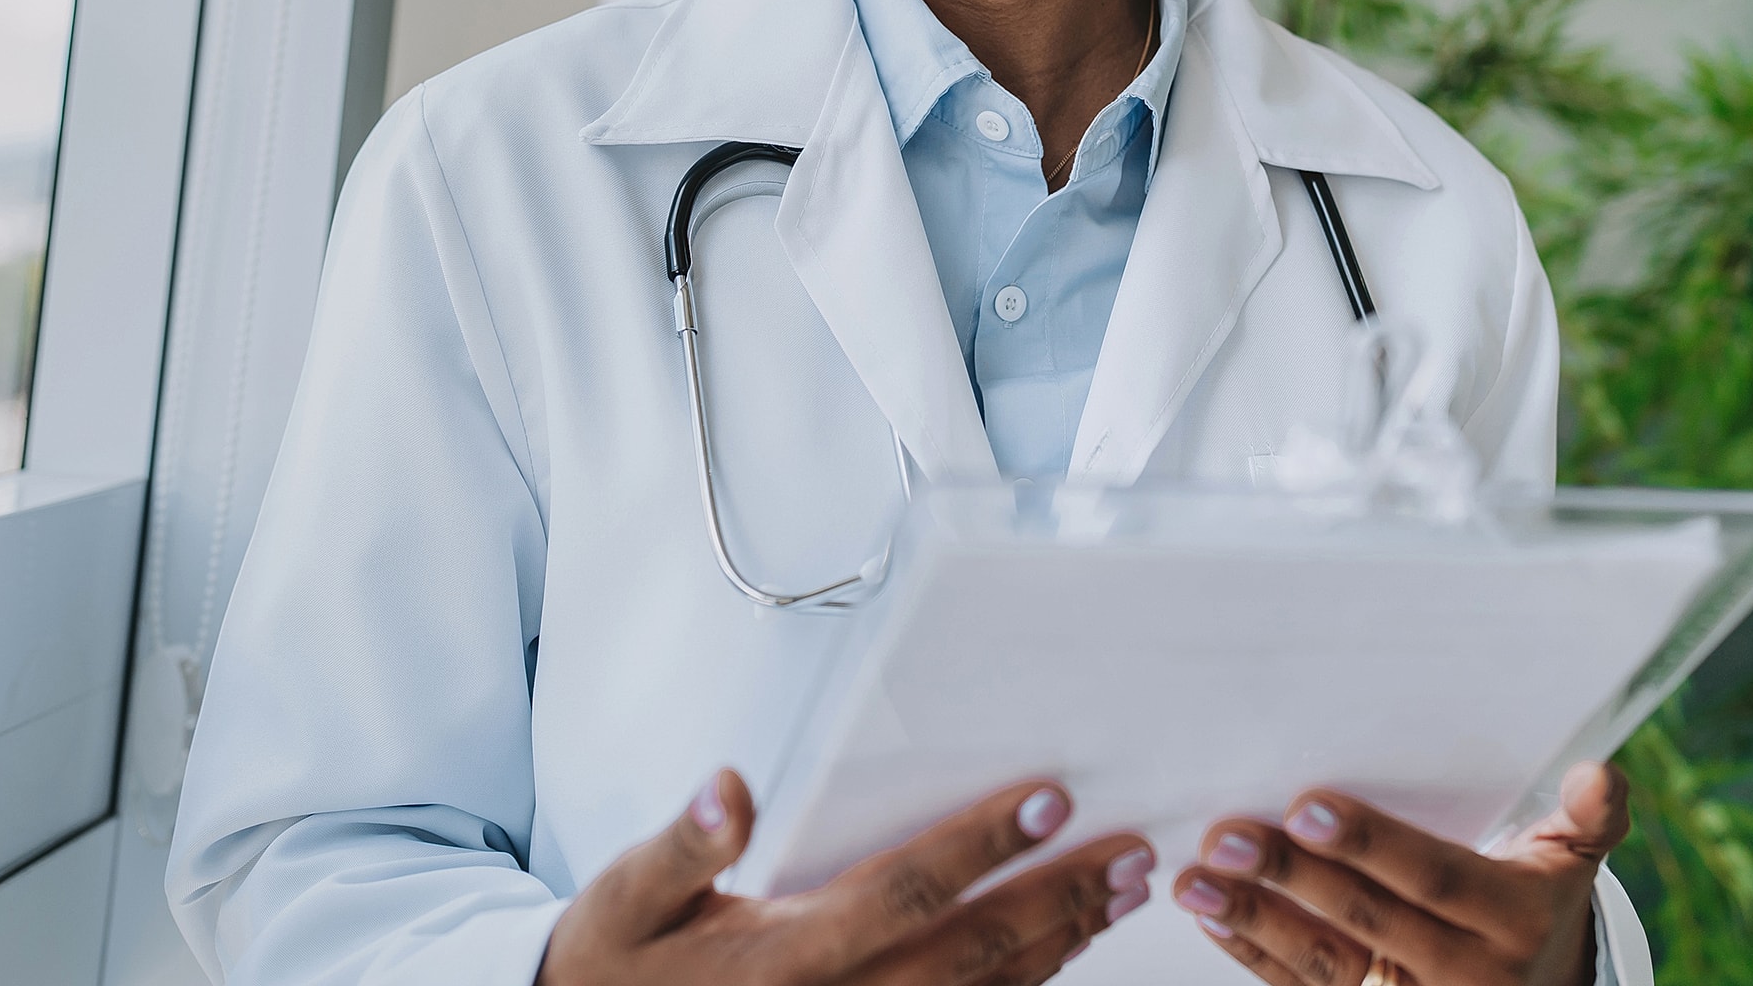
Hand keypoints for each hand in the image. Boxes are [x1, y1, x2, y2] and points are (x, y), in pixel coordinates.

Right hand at [537, 769, 1154, 985]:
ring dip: (1062, 941)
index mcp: (787, 954)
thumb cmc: (619, 960)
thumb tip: (730, 787)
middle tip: (1133, 853)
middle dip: (1059, 899)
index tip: (1049, 801)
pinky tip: (1066, 948)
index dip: (980, 847)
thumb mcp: (623, 899)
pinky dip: (1025, 984)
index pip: (904, 891)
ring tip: (1124, 892)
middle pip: (972, 950)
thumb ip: (680, 846)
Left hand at [1170, 762, 1629, 985]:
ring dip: (1255, 920)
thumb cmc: (1539, 904)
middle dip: (1291, 877)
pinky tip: (1215, 917)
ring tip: (1195, 880)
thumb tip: (1599, 774)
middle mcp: (1467, 974)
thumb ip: (1589, 818)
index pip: (1435, 879)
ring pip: (1327, 966)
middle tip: (1226, 835)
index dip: (1372, 845)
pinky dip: (1255, 957)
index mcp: (1516, 920)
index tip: (1306, 806)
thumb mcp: (1571, 862)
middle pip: (1367, 922)